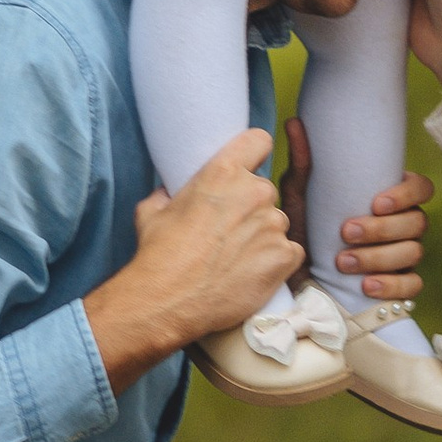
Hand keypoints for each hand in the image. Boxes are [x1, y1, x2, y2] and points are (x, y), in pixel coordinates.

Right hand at [83, 127, 300, 390]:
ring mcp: (273, 224)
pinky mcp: (285, 255)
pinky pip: (290, 252)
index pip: (259, 141)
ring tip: (236, 259)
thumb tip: (168, 192)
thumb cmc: (158, 256)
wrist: (168, 301)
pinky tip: (251, 273)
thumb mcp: (151, 211)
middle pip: (265, 191)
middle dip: (252, 208)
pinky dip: (276, 262)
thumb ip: (167, 193)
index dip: (255, 154)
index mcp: (222, 172)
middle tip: (229, 232)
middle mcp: (254, 192)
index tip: (250, 167)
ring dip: (263, 236)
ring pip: (277, 223)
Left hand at [281, 114, 435, 307]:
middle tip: (346, 232)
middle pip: (418, 222)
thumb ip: (302, 164)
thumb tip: (294, 122)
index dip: (406, 194)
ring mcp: (405, 256)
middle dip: (382, 229)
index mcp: (391, 199)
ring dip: (378, 257)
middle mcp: (404, 226)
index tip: (375, 202)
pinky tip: (366, 286)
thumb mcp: (299, 198)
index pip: (422, 188)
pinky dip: (391, 285)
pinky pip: (412, 286)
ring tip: (343, 262)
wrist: (296, 277)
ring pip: (413, 253)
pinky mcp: (400, 285)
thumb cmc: (304, 231)